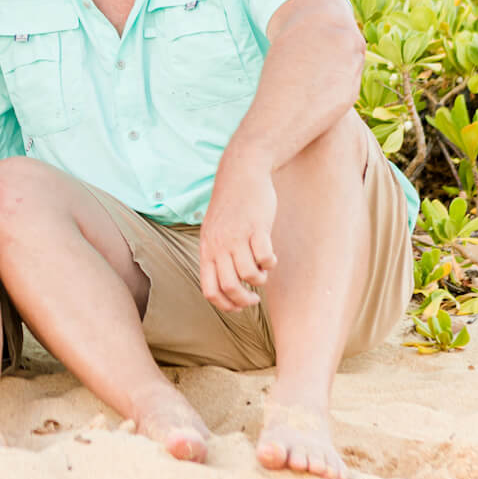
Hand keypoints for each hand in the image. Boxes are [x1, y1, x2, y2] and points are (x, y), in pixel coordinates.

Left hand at [199, 164, 277, 312]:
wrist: (241, 172)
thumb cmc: (230, 205)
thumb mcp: (213, 230)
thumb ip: (216, 253)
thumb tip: (224, 284)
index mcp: (207, 248)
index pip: (209, 290)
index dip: (225, 305)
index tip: (238, 306)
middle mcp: (219, 244)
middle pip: (230, 287)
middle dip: (244, 301)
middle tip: (254, 299)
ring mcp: (237, 236)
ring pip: (249, 275)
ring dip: (259, 280)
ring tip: (262, 272)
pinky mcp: (256, 227)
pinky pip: (265, 257)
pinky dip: (270, 263)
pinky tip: (270, 257)